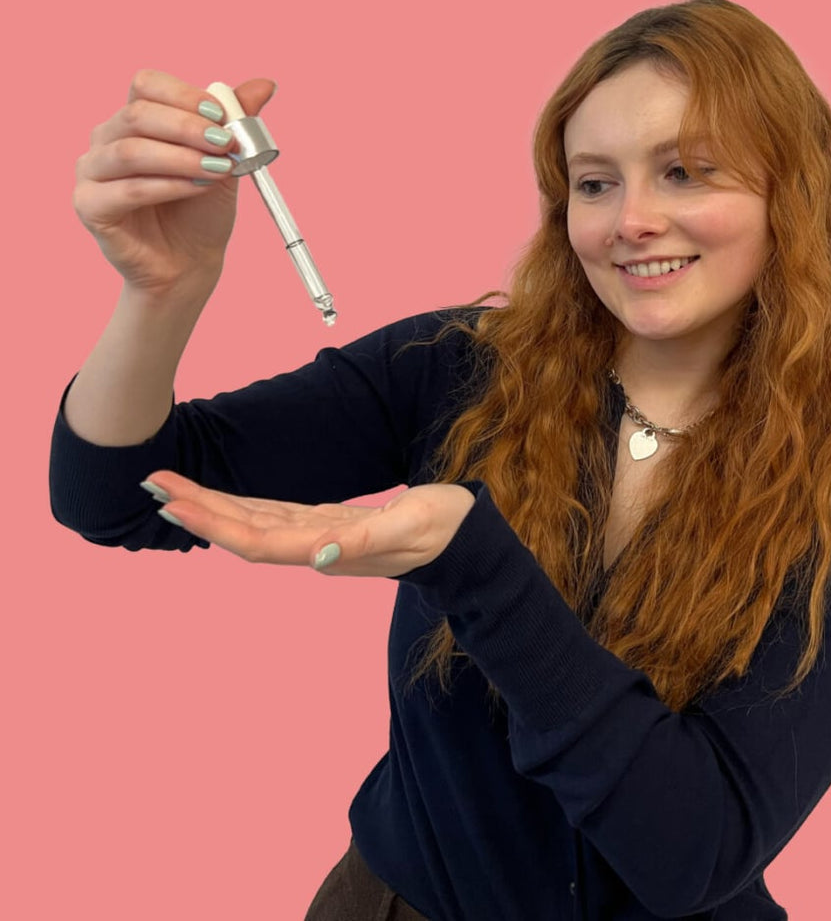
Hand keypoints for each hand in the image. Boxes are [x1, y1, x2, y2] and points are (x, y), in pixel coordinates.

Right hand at [73, 70, 276, 298]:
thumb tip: (266, 85)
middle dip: (188, 127)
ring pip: (129, 151)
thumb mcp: (226, 162)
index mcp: (134, 120)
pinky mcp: (89, 206)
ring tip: (218, 169)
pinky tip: (198, 188)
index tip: (222, 116)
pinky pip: (126, 190)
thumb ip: (238, 123)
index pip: (146, 85)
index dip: (184, 96)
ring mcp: (91, 172)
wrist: (191, 263)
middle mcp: (106, 139)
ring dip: (181, 158)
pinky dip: (167, 186)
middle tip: (226, 144)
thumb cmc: (201, 211)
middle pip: (137, 115)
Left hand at [141, 472, 475, 576]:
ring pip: (254, 524)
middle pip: (244, 532)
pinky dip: (241, 508)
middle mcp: (316, 547)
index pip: (258, 540)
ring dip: (212, 509)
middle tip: (152, 482)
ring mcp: (320, 537)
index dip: (214, 524)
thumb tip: (319, 558)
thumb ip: (364, 540)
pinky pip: (274, 517)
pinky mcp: (328, 525)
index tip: (174, 503)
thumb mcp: (412, 526)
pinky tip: (222, 501)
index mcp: (330, 547)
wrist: (466, 542)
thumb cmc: (444, 529)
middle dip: (198, 510)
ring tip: (172, 488)